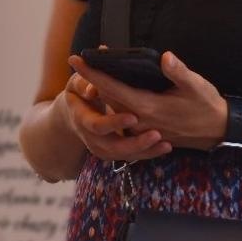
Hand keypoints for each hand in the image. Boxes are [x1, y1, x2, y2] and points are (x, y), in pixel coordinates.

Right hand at [53, 69, 170, 163]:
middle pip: (113, 147)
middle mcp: (91, 137)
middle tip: (156, 134)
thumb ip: (84, 83)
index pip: (97, 125)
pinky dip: (147, 153)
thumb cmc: (80, 90)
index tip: (134, 117)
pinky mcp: (112, 152)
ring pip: (124, 155)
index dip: (115, 123)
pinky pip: (130, 157)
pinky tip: (165, 147)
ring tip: (166, 144)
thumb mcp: (78, 83)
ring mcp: (101, 147)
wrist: (75, 112)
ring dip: (145, 151)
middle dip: (135, 143)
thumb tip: (92, 90)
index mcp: (82, 118)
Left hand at [67, 51, 226, 151]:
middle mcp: (139, 120)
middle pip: (107, 98)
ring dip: (102, 91)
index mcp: (147, 107)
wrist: (218, 130)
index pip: (111, 88)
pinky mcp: (146, 132)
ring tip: (95, 72)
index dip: (92, 73)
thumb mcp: (196, 85)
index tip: (75, 59)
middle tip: (84, 59)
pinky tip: (112, 90)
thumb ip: (178, 72)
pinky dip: (114, 102)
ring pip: (113, 109)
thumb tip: (165, 57)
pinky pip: (123, 117)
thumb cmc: (207, 105)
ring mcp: (142, 129)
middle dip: (93, 79)